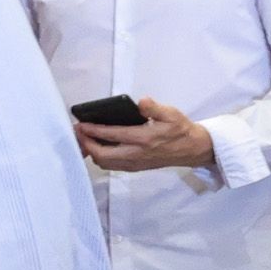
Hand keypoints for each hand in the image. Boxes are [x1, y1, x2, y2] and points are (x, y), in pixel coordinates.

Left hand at [74, 97, 218, 175]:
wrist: (191, 149)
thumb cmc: (180, 129)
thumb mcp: (171, 113)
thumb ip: (154, 108)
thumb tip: (141, 102)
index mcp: (144, 139)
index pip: (113, 135)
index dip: (94, 131)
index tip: (81, 124)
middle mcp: (137, 154)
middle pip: (103, 155)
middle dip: (87, 144)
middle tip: (78, 132)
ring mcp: (135, 163)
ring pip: (106, 163)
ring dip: (92, 152)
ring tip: (84, 138)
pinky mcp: (136, 167)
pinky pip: (113, 166)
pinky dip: (101, 157)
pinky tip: (98, 146)